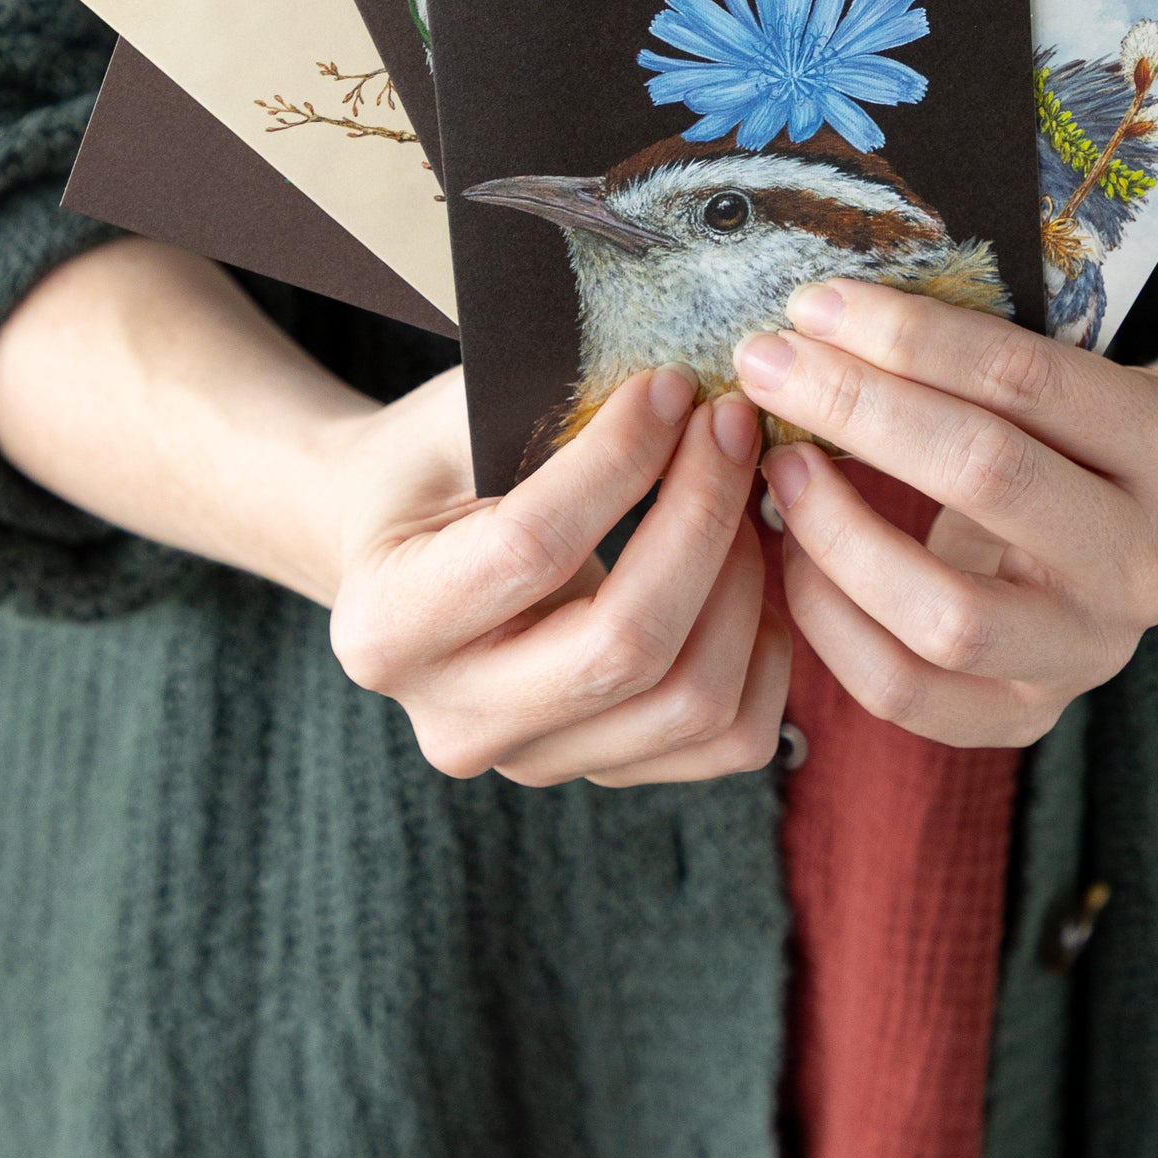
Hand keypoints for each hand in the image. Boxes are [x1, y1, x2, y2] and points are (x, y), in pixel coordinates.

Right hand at [326, 363, 789, 785]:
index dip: (620, 460)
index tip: (671, 386)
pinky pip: (730, 737)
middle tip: (730, 427)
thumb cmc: (424, 472)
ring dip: (745, 580)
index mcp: (390, 625)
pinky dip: (767, 650)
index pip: (533, 547)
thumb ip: (541, 408)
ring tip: (742, 491)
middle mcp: (455, 721)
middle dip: (702, 516)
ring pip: (692, 699)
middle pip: (626, 645)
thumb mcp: (447, 421)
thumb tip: (676, 389)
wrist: (395, 556)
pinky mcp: (603, 770)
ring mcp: (534, 760)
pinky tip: (753, 570)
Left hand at [736, 281, 1157, 747]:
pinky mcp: (1026, 715)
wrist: (1118, 545)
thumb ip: (963, 358)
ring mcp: (1093, 651)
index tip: (814, 305)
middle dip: (858, 409)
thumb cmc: (1057, 438)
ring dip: (837, 528)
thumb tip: (817, 318)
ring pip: (947, 611)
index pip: (1025, 377)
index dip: (908, 335)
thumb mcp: (1054, 384)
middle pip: (987, 475)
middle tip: (770, 366)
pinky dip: (828, 617)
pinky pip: (903, 688)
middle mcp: (1150, 561)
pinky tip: (792, 551)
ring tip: (780, 466)